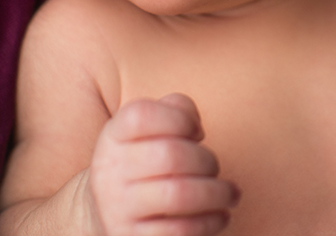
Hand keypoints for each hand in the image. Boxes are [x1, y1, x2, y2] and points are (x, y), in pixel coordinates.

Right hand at [86, 93, 238, 235]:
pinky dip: (210, 221)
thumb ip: (176, 110)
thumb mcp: (149, 131)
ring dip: (216, 193)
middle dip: (207, 160)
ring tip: (229, 194)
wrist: (106, 215)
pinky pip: (181, 231)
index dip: (179, 119)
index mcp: (112, 136)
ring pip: (179, 195)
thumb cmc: (144, 163)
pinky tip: (220, 215)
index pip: (141, 115)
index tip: (196, 132)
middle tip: (215, 168)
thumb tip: (195, 127)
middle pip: (170, 155)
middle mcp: (108, 171)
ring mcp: (116, 208)